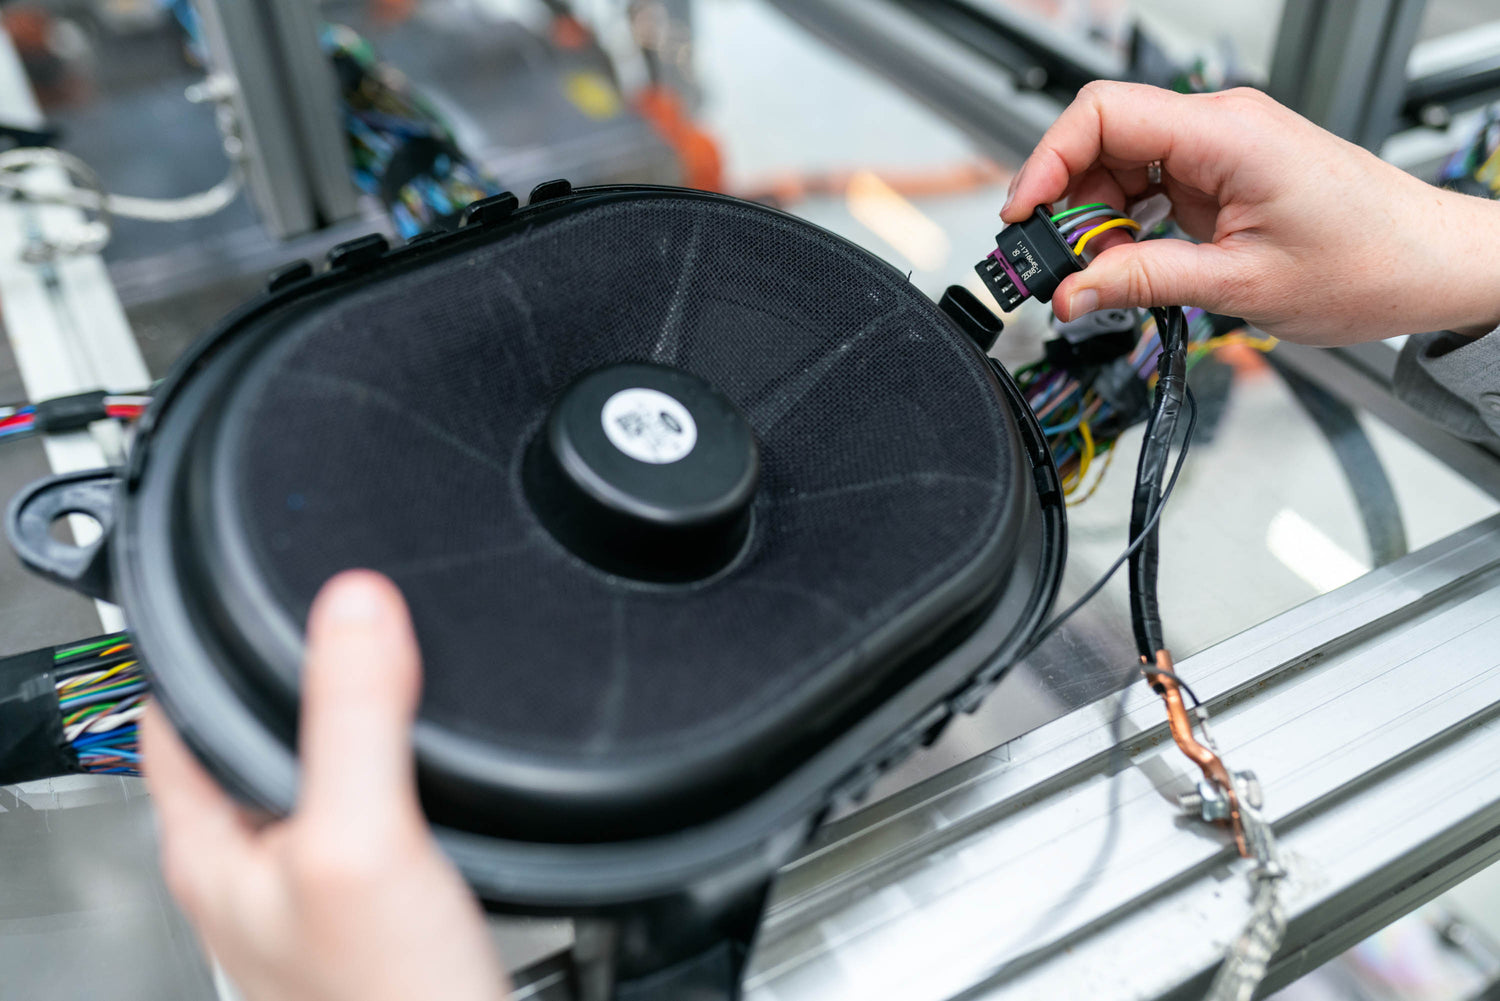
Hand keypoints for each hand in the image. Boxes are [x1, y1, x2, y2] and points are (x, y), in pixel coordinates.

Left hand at [142, 571, 509, 1000]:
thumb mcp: (363, 841)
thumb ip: (355, 719)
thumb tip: (355, 604)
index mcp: (216, 850)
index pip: (170, 720)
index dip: (194, 647)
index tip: (227, 587)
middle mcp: (253, 871)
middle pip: (244, 742)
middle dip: (281, 674)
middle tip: (326, 615)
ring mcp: (312, 893)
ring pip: (311, 776)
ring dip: (342, 722)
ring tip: (379, 668)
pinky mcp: (373, 911)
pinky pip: (368, 813)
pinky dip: (391, 771)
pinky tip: (428, 766)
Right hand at [1003, 82, 1499, 344]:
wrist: (1430, 266)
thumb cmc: (1368, 262)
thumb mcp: (1240, 287)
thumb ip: (1143, 283)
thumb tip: (1070, 293)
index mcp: (1226, 135)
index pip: (1103, 114)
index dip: (1048, 161)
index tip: (1025, 216)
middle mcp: (1220, 128)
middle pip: (1102, 139)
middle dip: (1066, 202)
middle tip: (1056, 265)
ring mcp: (1221, 149)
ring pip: (1121, 165)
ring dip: (1096, 219)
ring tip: (1097, 275)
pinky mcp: (1224, 173)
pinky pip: (1151, 185)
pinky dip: (1128, 224)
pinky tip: (1128, 262)